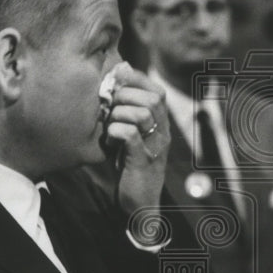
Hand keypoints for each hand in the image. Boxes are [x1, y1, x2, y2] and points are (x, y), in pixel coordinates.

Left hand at [102, 63, 168, 215]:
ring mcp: (155, 147)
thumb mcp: (132, 132)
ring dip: (118, 114)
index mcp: (161, 123)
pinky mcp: (142, 161)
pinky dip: (115, 131)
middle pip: (152, 98)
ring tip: (109, 124)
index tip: (115, 84)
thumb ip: (128, 106)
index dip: (136, 81)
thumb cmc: (130, 164)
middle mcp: (163, 132)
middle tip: (109, 107)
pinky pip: (130, 135)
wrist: (139, 204)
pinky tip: (109, 138)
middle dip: (125, 96)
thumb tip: (121, 69)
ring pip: (141, 114)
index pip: (156, 89)